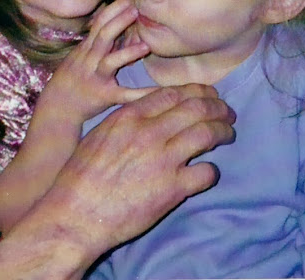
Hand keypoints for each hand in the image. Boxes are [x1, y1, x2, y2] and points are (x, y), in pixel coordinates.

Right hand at [0, 84, 235, 279]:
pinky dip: (212, 169)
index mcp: (131, 115)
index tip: (207, 96)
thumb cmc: (80, 173)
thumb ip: (126, 120)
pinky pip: (205, 172)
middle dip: (217, 107)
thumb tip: (148, 114)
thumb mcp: (100, 133)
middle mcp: (150, 131)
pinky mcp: (172, 189)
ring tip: (228, 133)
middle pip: (196, 108)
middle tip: (226, 112)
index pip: (174, 93)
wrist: (75, 212)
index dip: (196, 92)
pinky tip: (209, 171)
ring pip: (207, 133)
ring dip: (223, 131)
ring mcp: (163, 159)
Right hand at [43, 0, 151, 122]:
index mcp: (86, 49)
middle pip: (103, 36)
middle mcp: (89, 60)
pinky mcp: (103, 96)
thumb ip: (96, 43)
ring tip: (146, 45)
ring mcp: (95, 78)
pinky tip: (160, 91)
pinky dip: (142, 93)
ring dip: (128, 53)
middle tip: (137, 9)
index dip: (114, 9)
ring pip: (110, 62)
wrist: (56, 107)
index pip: (99, 23)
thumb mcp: (80, 57)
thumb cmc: (71, 79)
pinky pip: (123, 94)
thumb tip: (116, 25)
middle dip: (119, 21)